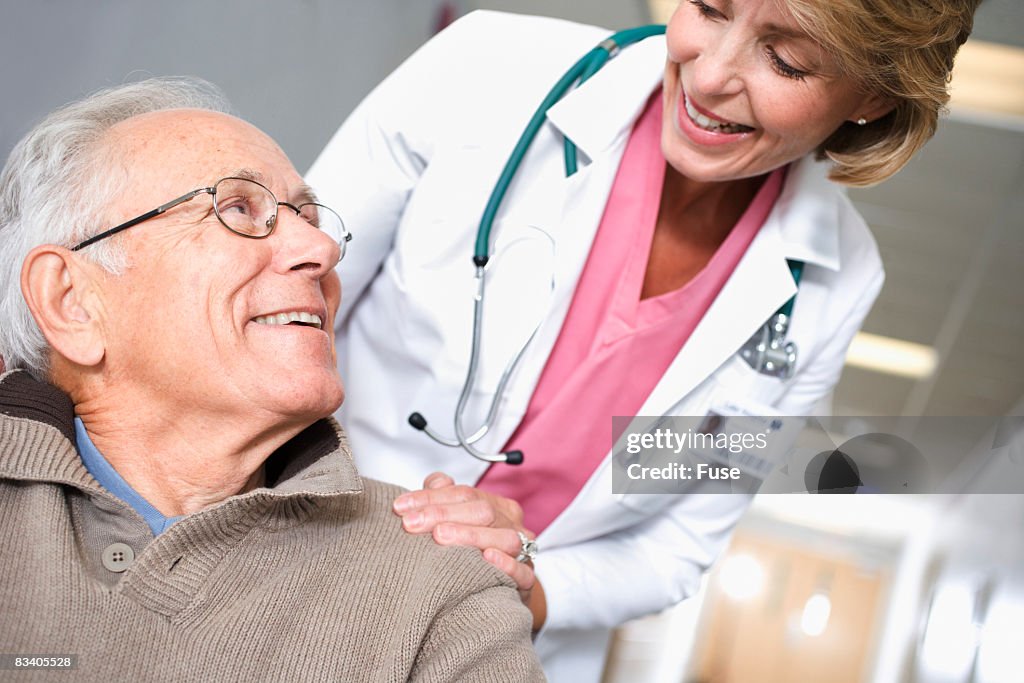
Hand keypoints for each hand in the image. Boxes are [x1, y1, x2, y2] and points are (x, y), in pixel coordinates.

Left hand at [394, 472, 545, 629]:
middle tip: (411, 523)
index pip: (464, 493)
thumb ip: (444, 497)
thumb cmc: (472, 554)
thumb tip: (435, 482)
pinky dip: (507, 564)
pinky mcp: (527, 581)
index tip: (400, 507)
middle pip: (482, 511)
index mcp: (496, 506)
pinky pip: (523, 572)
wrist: (496, 593)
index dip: (431, 497)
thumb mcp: (456, 521)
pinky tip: (487, 558)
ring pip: (503, 538)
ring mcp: (522, 552)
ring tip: (440, 536)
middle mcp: (511, 525)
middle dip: (443, 514)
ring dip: (470, 535)